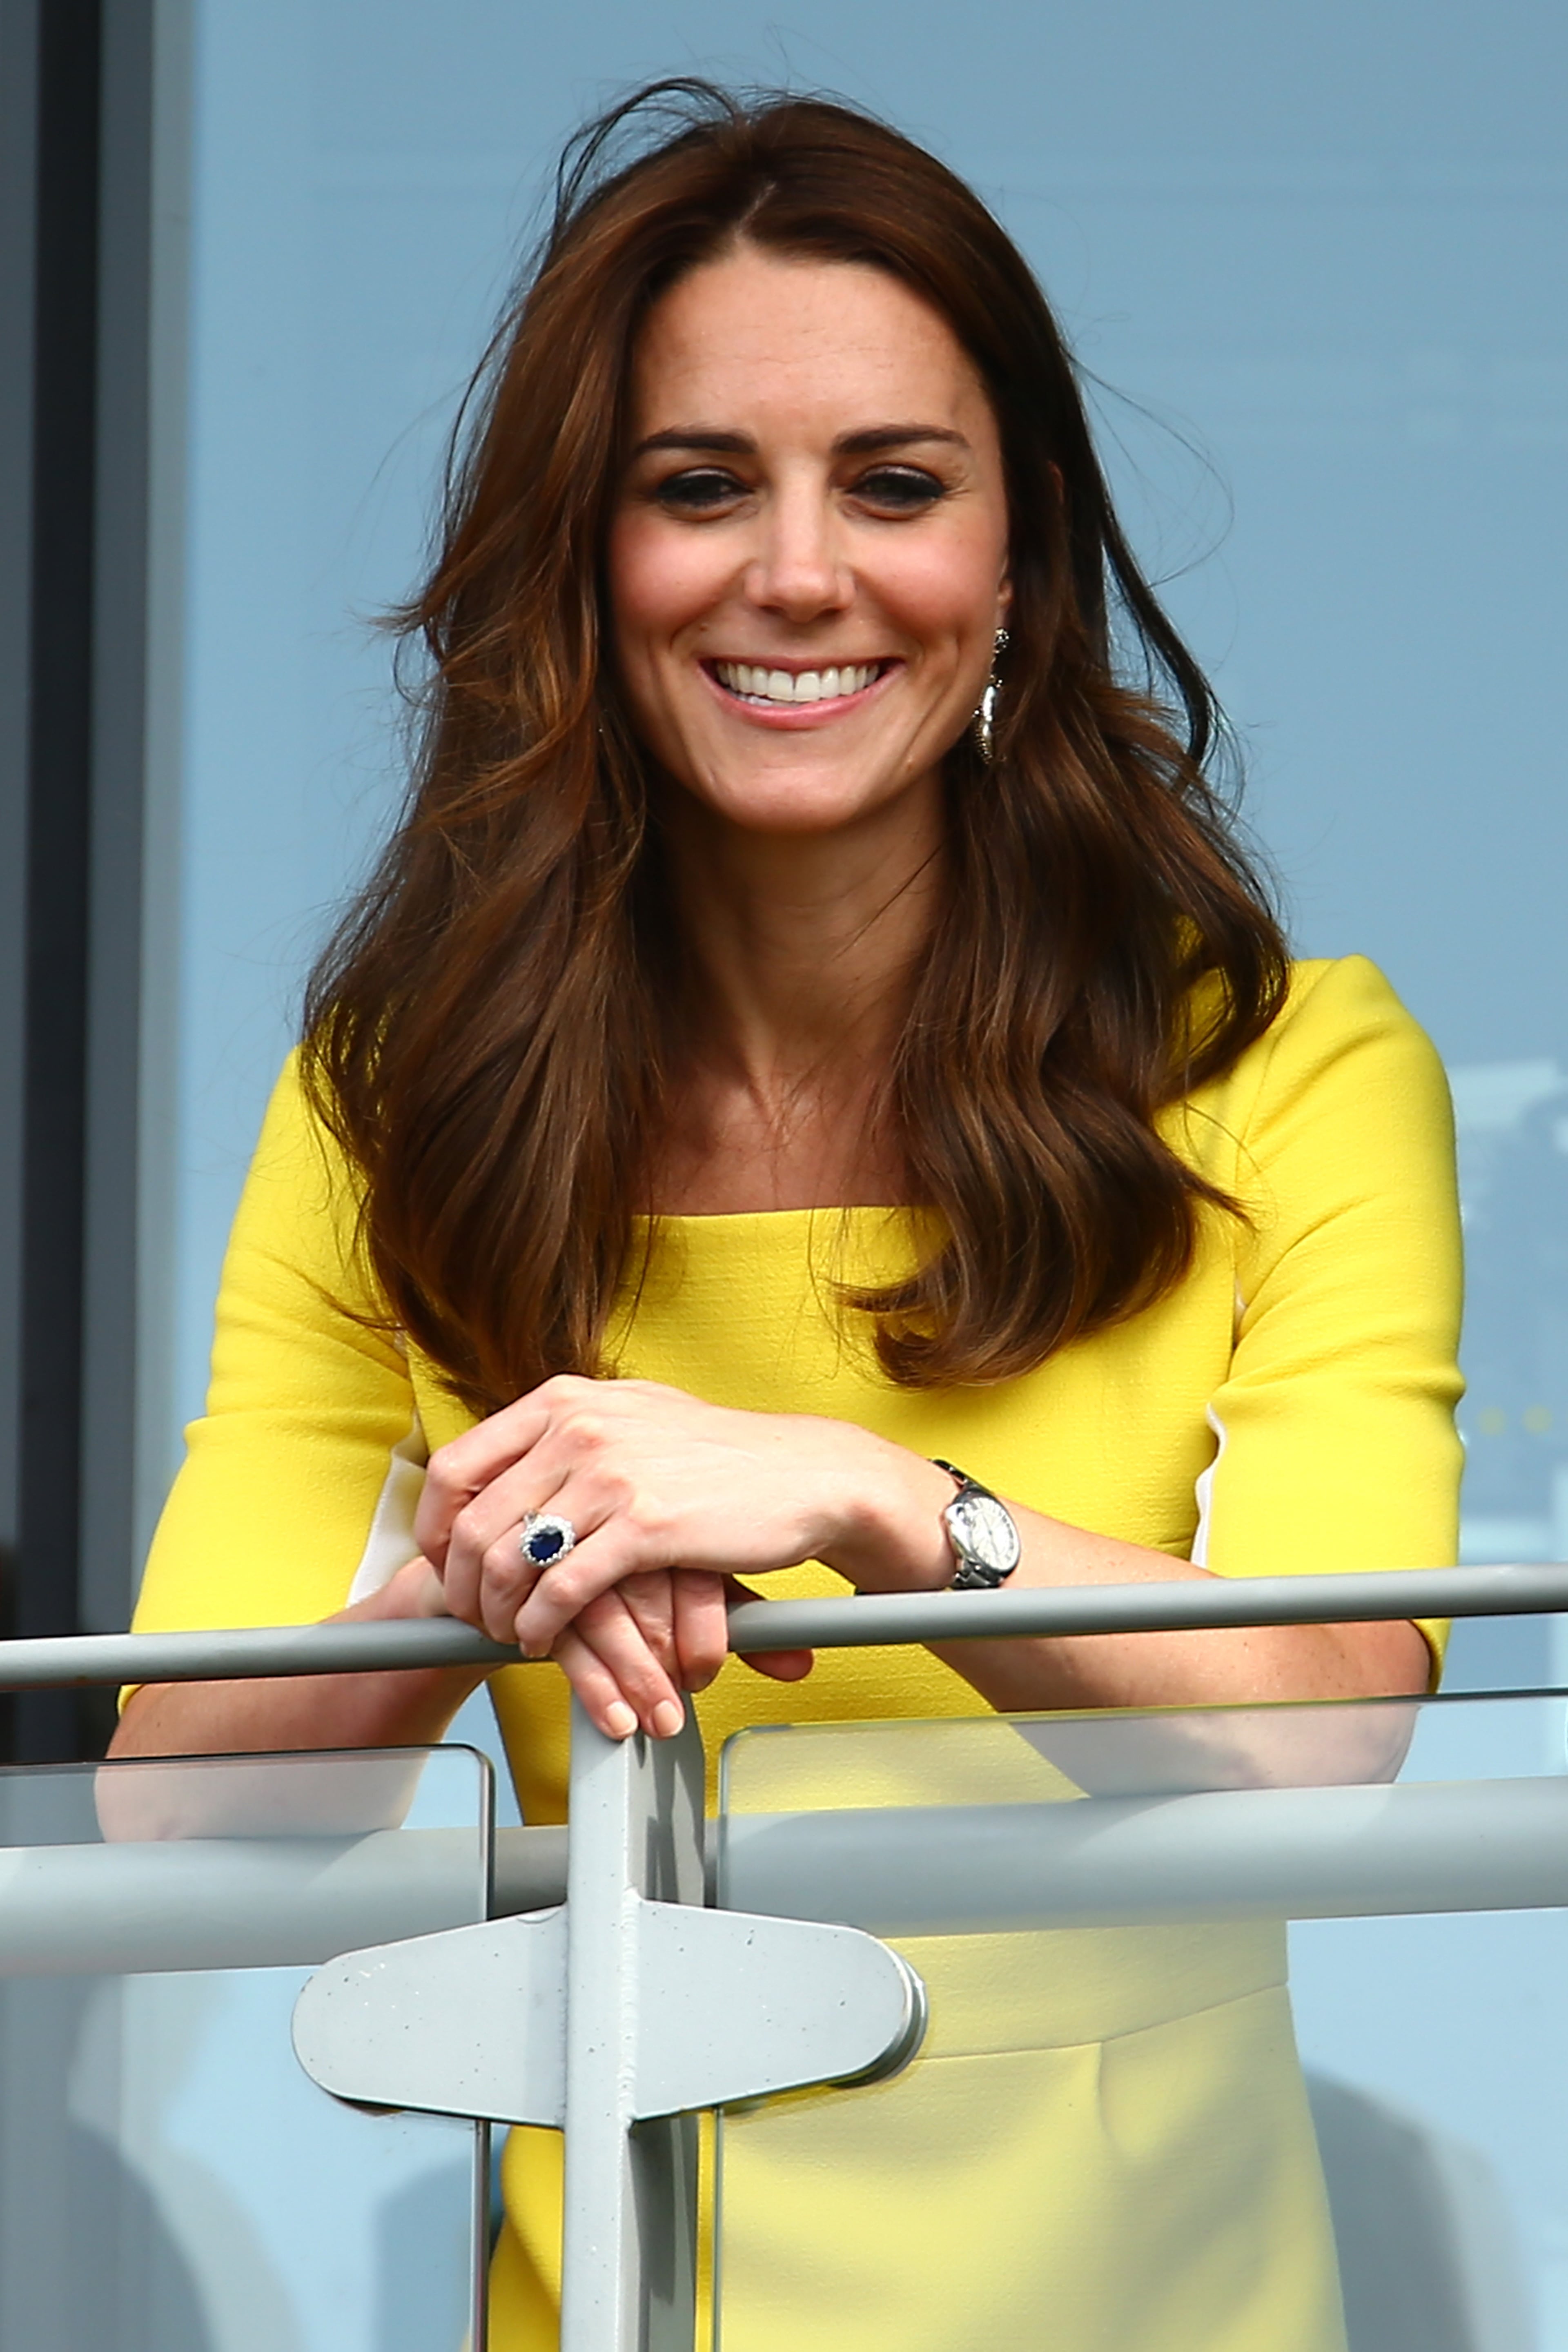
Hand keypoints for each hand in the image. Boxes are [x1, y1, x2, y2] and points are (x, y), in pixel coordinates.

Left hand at [414, 1375, 940, 1730]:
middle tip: (473, 1618)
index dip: (433, 1528)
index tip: (441, 1565)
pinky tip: (545, 1641)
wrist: (805, 1473)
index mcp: (564, 1400)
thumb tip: (507, 1462)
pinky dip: (540, 1627)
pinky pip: (561, 1592)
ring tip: (509, 1635)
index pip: (455, 1467)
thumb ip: (568, 1430)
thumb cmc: (721, 1455)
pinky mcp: (644, 1527)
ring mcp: (609, 1475)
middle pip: (470, 1524)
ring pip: (508, 1562)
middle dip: (461, 1587)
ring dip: (497, 1614)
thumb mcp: (632, 1416)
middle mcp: (577, 1428)